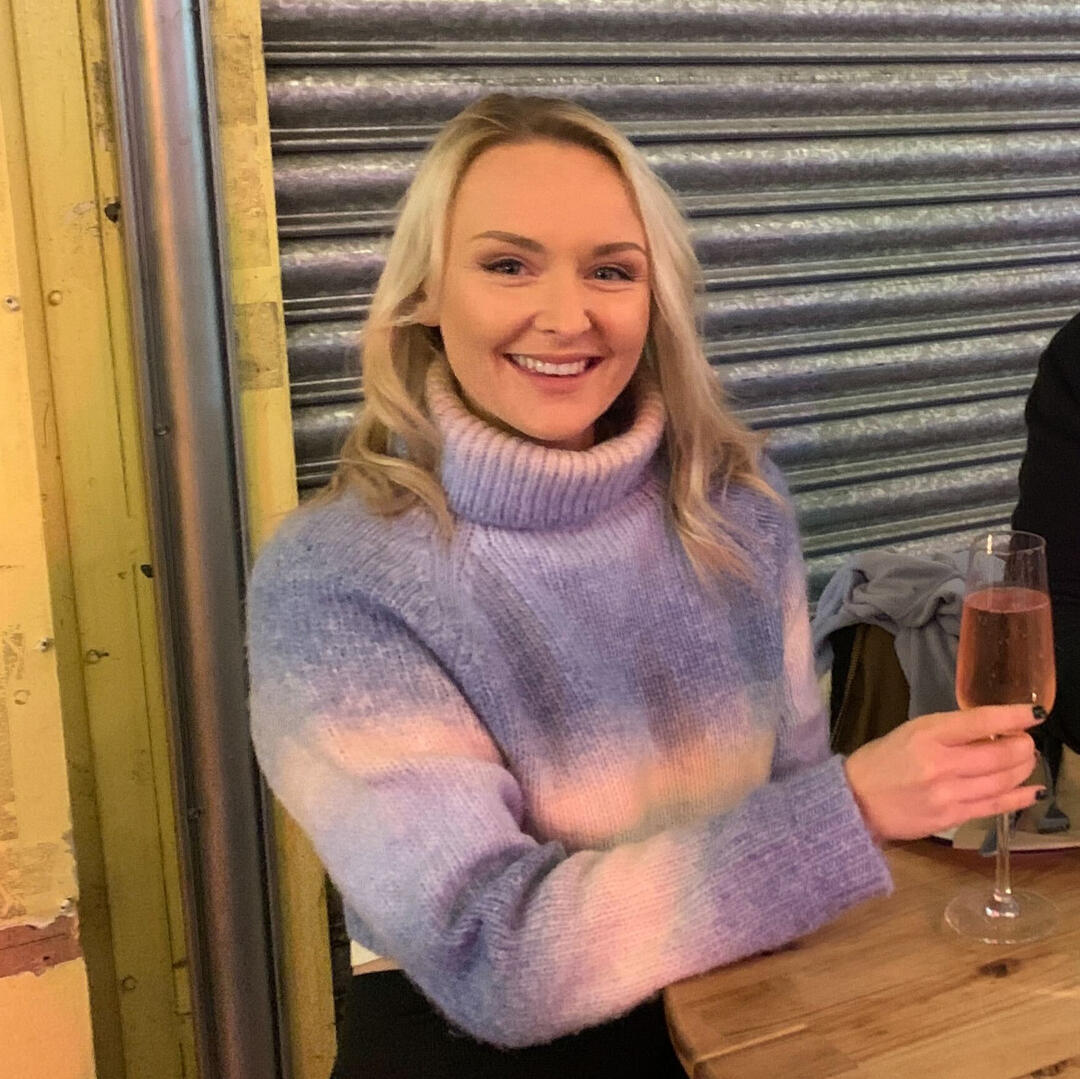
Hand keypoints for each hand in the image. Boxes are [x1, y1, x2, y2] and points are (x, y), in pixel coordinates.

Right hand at [843, 705, 1042, 841]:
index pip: (980, 722)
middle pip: (1000, 754)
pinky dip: (1018, 798)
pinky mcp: (950, 818)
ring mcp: (947, 794)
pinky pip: (994, 807)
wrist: (855, 801)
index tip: (1035, 713)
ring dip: (1023, 769)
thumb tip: (990, 731)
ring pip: (1002, 780)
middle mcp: (940, 764)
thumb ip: (948, 732)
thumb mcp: (910, 732)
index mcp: (926, 734)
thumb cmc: (882, 761)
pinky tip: (1031, 791)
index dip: (1013, 716)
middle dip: (1023, 746)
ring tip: (1026, 761)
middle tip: (1026, 742)